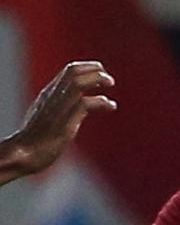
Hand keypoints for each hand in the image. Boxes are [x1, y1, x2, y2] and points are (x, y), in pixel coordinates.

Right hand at [2, 61, 116, 178]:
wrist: (23, 155)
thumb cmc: (35, 141)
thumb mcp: (48, 118)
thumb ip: (61, 109)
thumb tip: (79, 109)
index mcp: (49, 95)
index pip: (69, 71)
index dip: (88, 68)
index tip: (101, 73)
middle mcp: (52, 97)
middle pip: (73, 71)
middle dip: (95, 70)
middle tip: (109, 80)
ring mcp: (57, 108)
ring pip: (77, 82)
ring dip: (97, 79)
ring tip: (110, 84)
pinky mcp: (63, 123)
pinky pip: (83, 104)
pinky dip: (100, 101)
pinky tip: (110, 106)